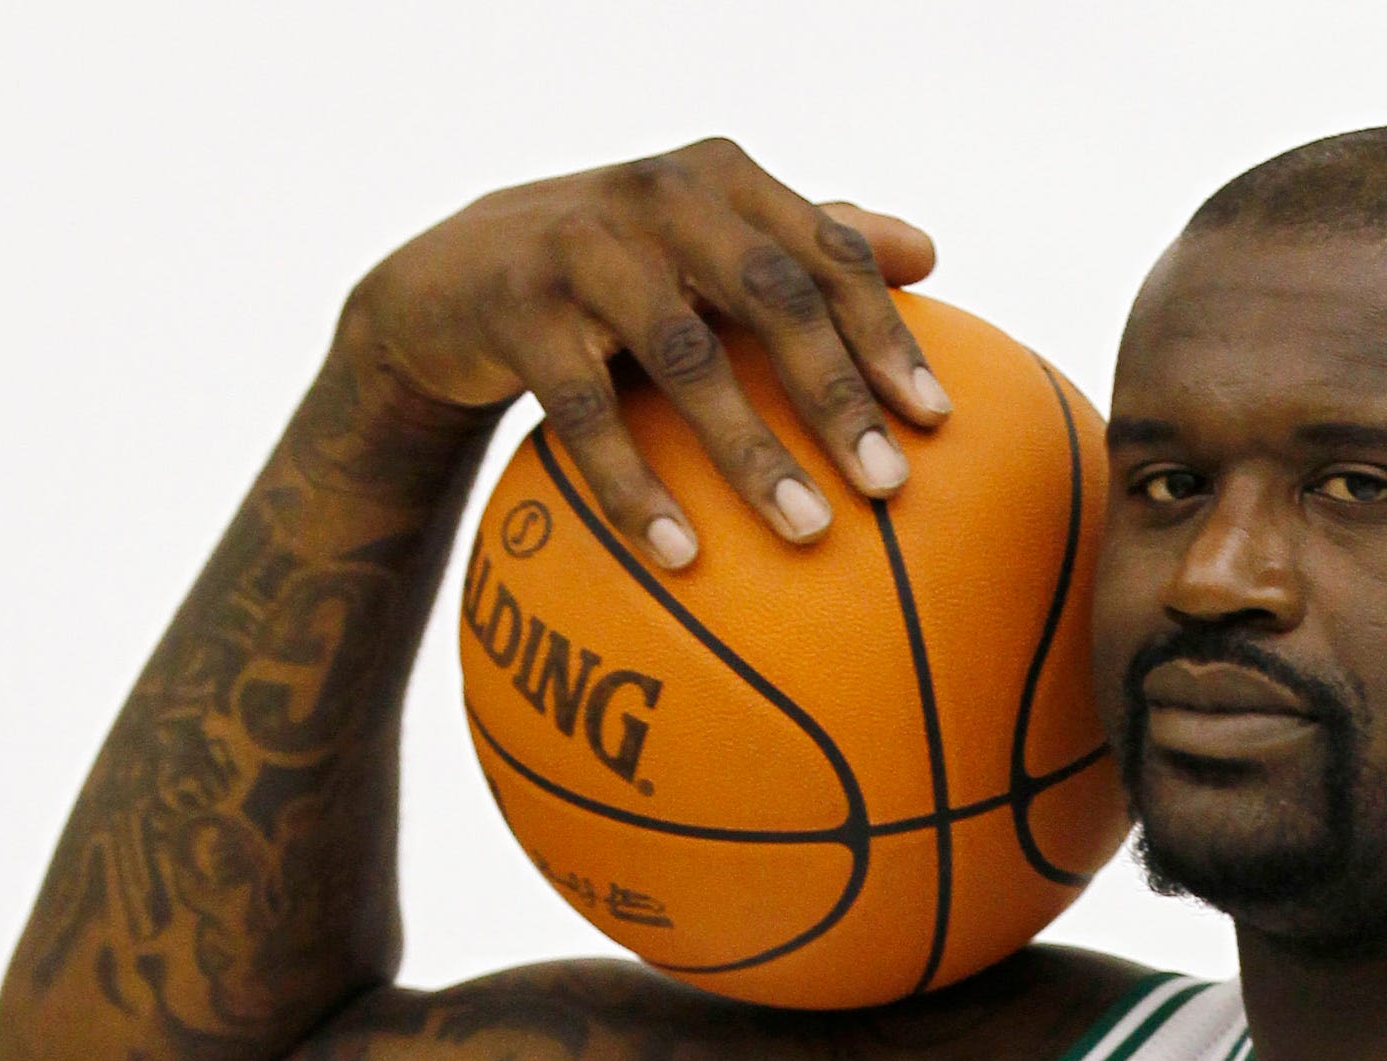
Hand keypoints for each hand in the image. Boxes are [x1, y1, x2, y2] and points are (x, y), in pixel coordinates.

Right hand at [340, 136, 945, 567]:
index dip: (886, 336)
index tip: (938, 423)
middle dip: (837, 396)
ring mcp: (581, 245)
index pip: (827, 256)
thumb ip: (806, 243)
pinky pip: (587, 409)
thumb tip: (928, 251)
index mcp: (723, 179)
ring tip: (808, 532)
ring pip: (684, 355)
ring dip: (750, 451)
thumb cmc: (614, 271)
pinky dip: (635, 486)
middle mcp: (658, 195)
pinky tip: (680, 555)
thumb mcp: (703, 243)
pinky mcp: (515, 305)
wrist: (448, 279)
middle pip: (772, 298)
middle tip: (890, 487)